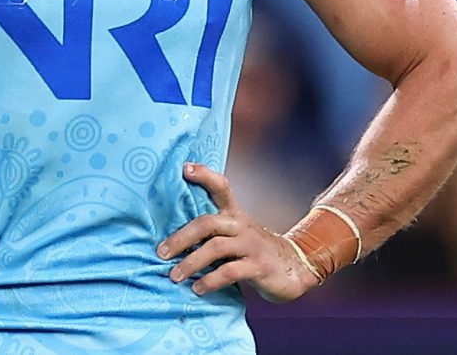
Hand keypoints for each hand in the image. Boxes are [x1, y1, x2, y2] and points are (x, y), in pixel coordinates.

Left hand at [157, 163, 319, 302]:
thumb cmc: (254, 251)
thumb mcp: (237, 235)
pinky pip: (230, 271)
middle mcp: (242, 225)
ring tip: (174, 276)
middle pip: (208, 222)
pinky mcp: (258, 266)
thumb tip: (171, 240)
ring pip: (216, 247)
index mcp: (235, 215)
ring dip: (191, 262)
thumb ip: (213, 233)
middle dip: (182, 237)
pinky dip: (210, 280)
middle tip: (161, 252)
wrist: (295, 266)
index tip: (185, 168)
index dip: (204, 176)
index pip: (221, 187)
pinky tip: (197, 288)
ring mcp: (251, 245)